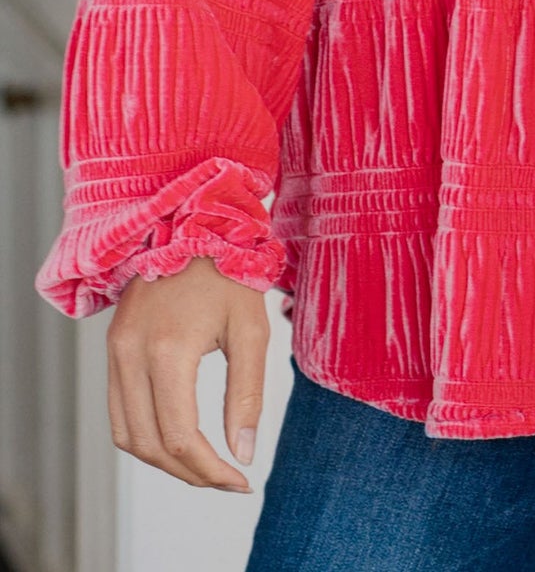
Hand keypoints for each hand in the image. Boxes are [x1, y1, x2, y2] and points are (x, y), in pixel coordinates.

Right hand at [107, 253, 267, 491]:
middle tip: (226, 479)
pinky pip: (119, 410)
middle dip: (188, 473)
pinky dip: (144, 435)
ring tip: (204, 466)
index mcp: (167, 350)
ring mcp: (116, 351)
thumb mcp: (251, 330)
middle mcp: (131, 355)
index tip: (240, 481)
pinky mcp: (113, 347)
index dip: (209, 470)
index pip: (179, 436)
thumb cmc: (229, 272)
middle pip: (148, 445)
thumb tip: (242, 452)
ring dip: (163, 461)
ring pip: (126, 435)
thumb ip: (247, 395)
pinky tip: (178, 438)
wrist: (194, 224)